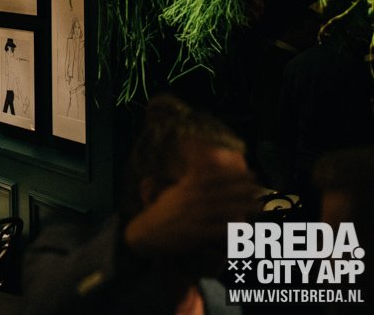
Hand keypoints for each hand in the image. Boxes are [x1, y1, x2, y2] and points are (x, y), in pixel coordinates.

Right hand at [124, 146, 259, 260]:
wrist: (144, 234)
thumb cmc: (161, 214)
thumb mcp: (173, 194)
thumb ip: (188, 183)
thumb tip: (201, 171)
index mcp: (185, 188)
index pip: (214, 178)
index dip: (234, 175)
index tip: (251, 174)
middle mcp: (190, 200)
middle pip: (222, 192)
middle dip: (243, 189)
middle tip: (261, 188)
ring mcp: (192, 216)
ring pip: (223, 209)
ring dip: (243, 207)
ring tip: (260, 206)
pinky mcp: (193, 234)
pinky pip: (217, 230)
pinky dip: (231, 227)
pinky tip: (245, 226)